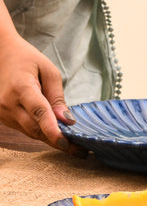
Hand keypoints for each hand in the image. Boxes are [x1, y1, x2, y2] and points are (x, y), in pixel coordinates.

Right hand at [0, 34, 83, 154]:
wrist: (0, 54)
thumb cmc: (28, 60)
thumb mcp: (49, 71)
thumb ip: (57, 96)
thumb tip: (67, 120)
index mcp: (21, 88)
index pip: (38, 112)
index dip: (52, 129)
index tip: (66, 142)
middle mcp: (7, 103)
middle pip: (35, 128)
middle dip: (58, 141)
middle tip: (81, 151)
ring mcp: (2, 112)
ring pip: (30, 132)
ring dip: (51, 140)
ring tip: (75, 147)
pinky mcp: (3, 117)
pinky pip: (26, 128)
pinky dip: (42, 133)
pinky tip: (59, 137)